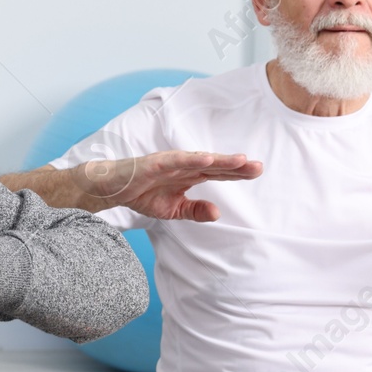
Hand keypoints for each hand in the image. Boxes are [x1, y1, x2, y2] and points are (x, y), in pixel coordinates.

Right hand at [79, 150, 261, 221]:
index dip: (237, 173)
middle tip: (258, 166)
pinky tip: (206, 159)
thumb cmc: (142, 194)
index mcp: (189, 176)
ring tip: (240, 160)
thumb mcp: (173, 209)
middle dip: (236, 166)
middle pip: (214, 165)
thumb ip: (195, 210)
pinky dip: (191, 159)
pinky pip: (176, 161)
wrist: (113, 189)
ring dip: (219, 160)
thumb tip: (218, 212)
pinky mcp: (155, 163)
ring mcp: (170, 163)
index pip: (217, 174)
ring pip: (199, 160)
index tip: (257, 172)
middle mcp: (183, 166)